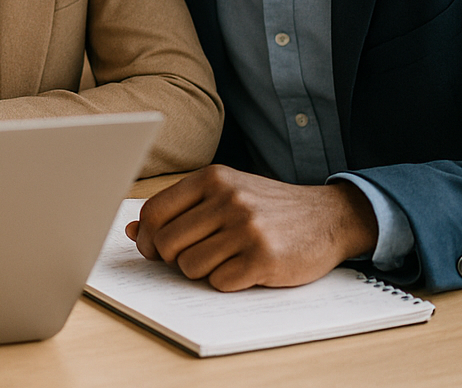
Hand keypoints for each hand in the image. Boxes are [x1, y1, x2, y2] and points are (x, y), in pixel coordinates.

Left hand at [127, 165, 378, 290]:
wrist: (328, 217)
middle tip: (191, 256)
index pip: (154, 212)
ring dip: (200, 270)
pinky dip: (225, 281)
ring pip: (189, 265)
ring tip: (223, 258)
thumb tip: (132, 231)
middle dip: (171, 258)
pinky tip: (243, 268)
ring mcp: (247, 229)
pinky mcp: (264, 259)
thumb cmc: (267, 207)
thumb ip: (179, 208)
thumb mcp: (224, 193)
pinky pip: (219, 282)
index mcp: (212, 178)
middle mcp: (228, 199)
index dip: (146, 237)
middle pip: (167, 243)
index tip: (152, 248)